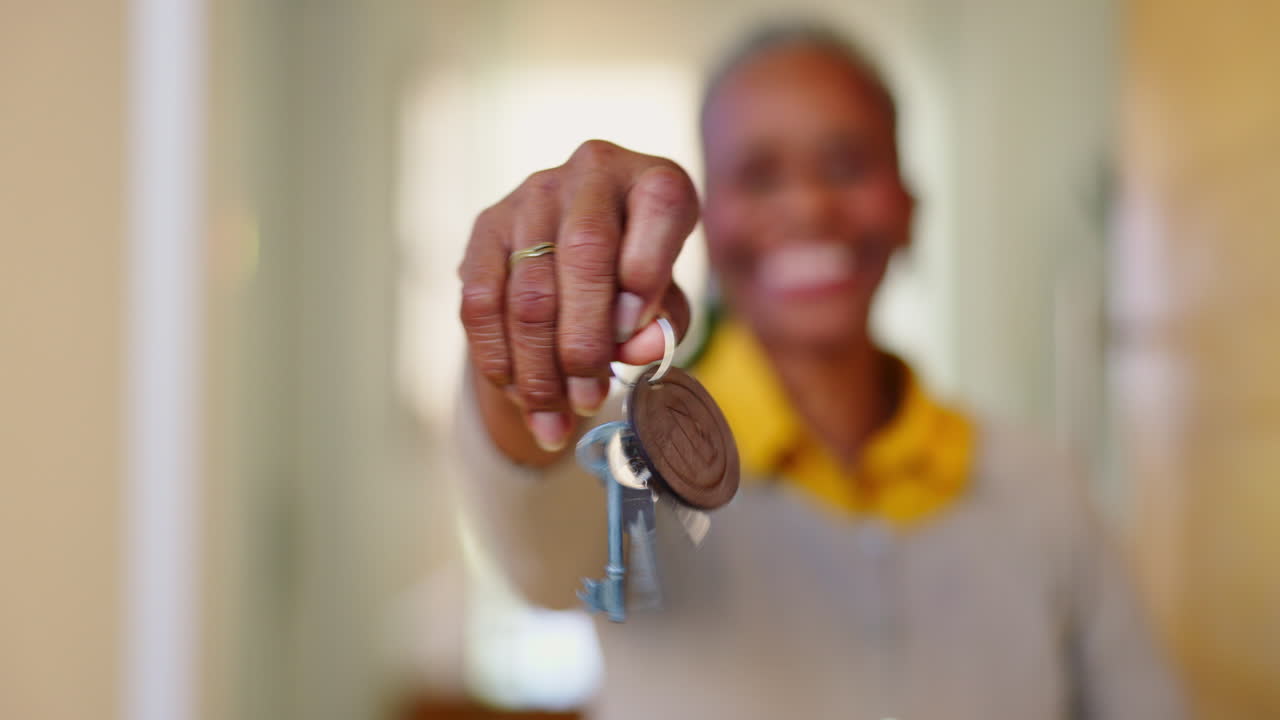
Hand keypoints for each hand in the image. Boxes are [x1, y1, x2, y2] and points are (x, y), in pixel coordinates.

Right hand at [458, 140, 697, 461]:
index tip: (634, 336)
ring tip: (555, 419)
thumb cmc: (637, 278)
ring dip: (539, 367)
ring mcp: (533, 195)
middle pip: (584, 256)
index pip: (660, 208)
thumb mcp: (666, 299)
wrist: (573, 248)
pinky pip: (481, 301)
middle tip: (589, 401)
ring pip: (528, 291)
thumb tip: (638, 348)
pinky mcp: (486, 225)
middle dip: (584, 343)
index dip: (647, 275)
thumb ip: (664, 321)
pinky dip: (498, 357)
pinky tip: (518, 393)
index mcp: (654, 180)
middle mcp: (593, 171)